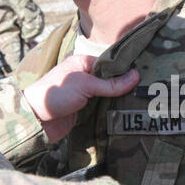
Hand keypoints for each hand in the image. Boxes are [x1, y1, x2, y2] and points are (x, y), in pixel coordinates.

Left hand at [23, 54, 139, 142]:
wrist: (37, 120)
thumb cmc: (58, 94)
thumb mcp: (86, 85)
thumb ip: (111, 84)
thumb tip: (136, 76)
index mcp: (84, 63)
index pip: (111, 64)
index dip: (126, 70)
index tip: (145, 76)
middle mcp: (86, 76)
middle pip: (112, 80)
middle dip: (126, 86)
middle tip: (147, 90)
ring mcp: (86, 94)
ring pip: (109, 95)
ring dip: (121, 99)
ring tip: (142, 101)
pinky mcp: (86, 109)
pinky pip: (104, 108)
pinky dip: (114, 109)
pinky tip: (128, 111)